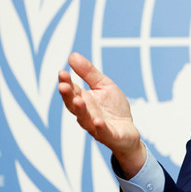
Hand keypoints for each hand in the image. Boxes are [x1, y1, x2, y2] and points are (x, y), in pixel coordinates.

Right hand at [58, 53, 145, 177]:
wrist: (127, 131)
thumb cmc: (113, 108)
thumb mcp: (104, 85)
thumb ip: (89, 73)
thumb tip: (72, 56)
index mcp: (84, 101)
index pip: (72, 91)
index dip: (66, 82)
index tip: (62, 72)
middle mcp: (86, 114)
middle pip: (74, 105)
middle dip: (68, 96)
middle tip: (63, 86)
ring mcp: (96, 126)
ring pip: (85, 119)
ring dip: (81, 111)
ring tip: (78, 101)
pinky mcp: (109, 135)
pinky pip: (103, 132)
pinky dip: (100, 128)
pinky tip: (98, 121)